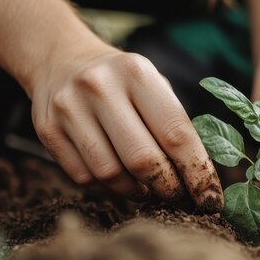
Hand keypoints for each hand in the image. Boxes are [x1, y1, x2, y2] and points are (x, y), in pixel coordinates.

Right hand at [29, 48, 223, 211]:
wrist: (62, 60)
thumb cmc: (123, 82)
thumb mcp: (153, 85)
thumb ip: (174, 125)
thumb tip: (201, 180)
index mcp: (137, 73)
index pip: (176, 134)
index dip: (198, 173)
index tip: (211, 200)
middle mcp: (100, 87)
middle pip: (143, 160)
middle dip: (169, 189)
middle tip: (180, 199)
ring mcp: (69, 109)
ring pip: (111, 174)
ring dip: (137, 192)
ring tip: (149, 190)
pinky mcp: (48, 130)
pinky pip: (85, 177)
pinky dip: (109, 189)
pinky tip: (121, 181)